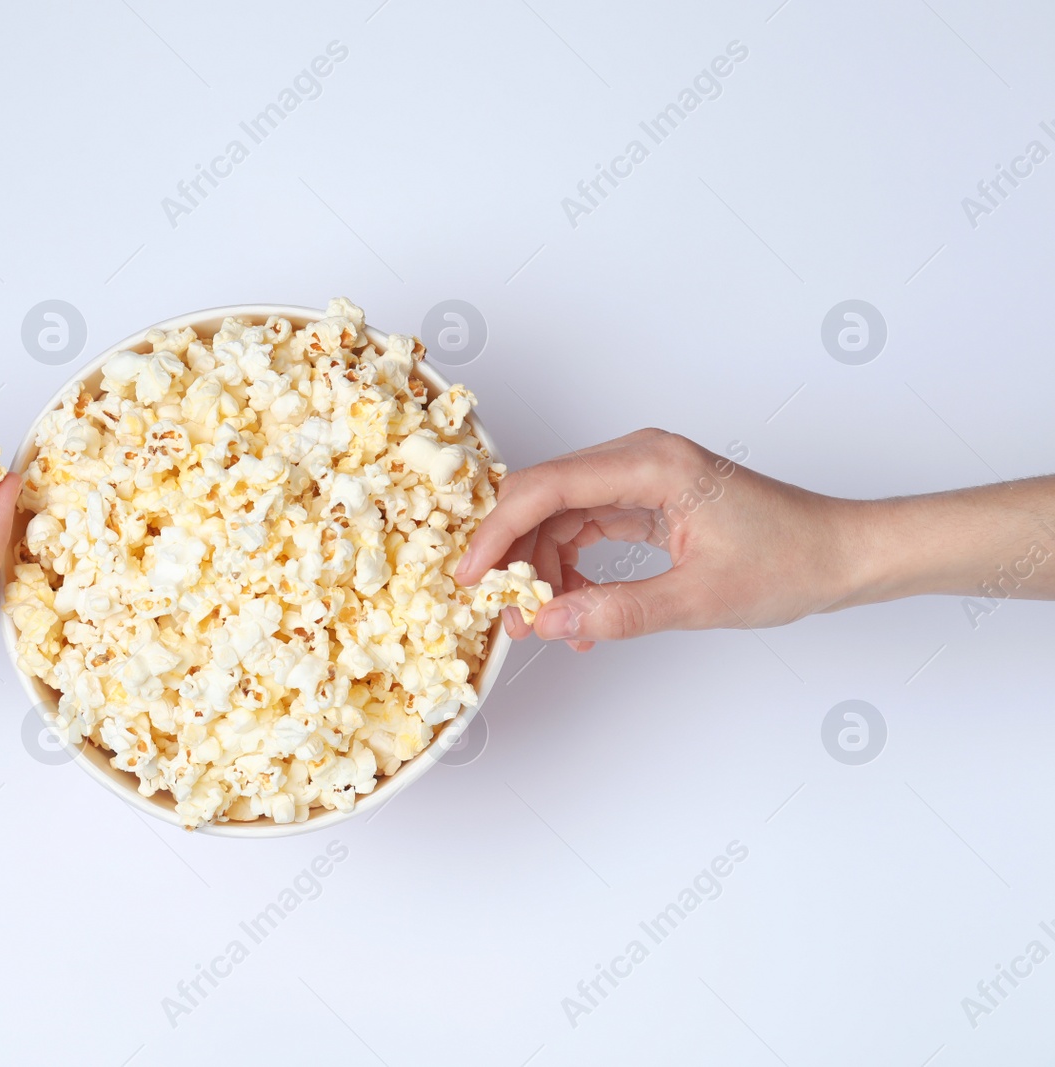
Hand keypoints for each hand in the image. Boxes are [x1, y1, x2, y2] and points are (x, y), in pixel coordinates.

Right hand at [455, 429, 862, 647]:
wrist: (843, 554)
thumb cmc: (791, 561)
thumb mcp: (699, 599)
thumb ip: (617, 612)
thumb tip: (547, 624)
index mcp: (652, 463)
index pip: (547, 487)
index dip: (499, 532)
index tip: (472, 577)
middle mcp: (640, 457)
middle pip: (544, 496)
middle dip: (515, 555)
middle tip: (503, 611)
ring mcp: (643, 475)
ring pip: (560, 515)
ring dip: (542, 568)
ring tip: (543, 623)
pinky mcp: (649, 498)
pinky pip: (587, 526)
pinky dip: (572, 568)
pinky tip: (576, 612)